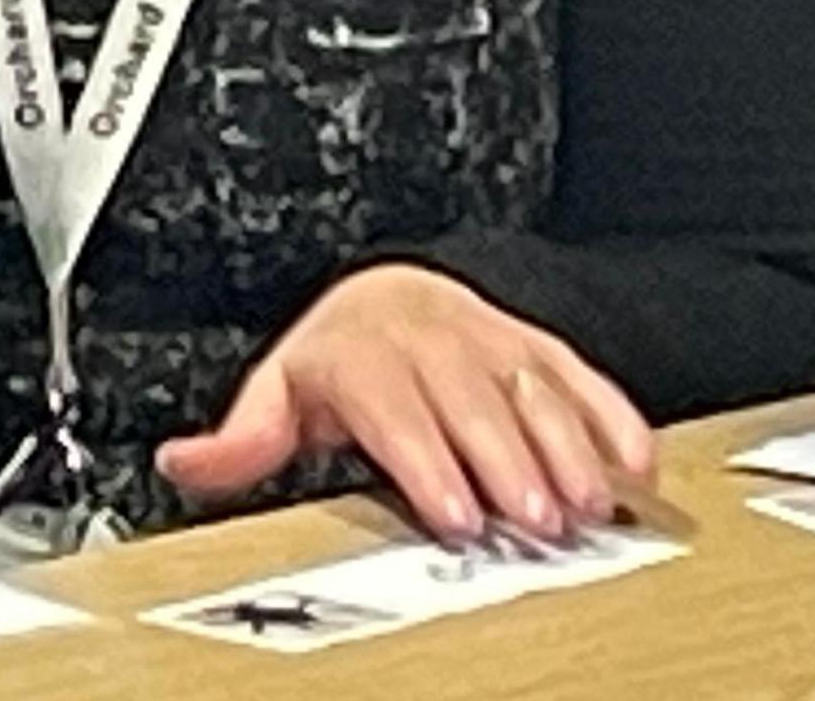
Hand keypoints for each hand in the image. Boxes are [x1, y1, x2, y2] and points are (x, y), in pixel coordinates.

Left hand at [155, 265, 654, 544]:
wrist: (391, 290)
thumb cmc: (340, 358)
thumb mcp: (281, 390)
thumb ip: (242, 439)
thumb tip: (182, 462)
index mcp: (363, 354)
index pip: (398, 409)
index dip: (432, 462)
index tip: (458, 513)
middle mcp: (432, 339)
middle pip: (475, 403)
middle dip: (509, 465)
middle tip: (537, 523)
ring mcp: (491, 337)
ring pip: (533, 390)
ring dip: (567, 449)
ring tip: (589, 506)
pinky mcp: (537, 343)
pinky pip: (580, 374)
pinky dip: (612, 417)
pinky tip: (632, 463)